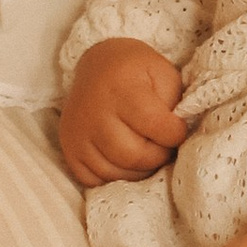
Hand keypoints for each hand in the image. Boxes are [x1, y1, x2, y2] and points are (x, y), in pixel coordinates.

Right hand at [60, 38, 185, 185]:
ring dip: (140, 169)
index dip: (175, 133)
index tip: (177, 129)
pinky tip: (125, 160)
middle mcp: (93, 113)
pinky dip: (116, 177)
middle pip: (134, 156)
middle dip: (158, 156)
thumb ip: (175, 103)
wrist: (98, 66)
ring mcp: (77, 134)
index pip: (155, 125)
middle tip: (162, 144)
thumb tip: (177, 137)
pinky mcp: (69, 150)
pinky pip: (95, 180)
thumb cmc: (137, 73)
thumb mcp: (163, 73)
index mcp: (121, 89)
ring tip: (146, 150)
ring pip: (116, 173)